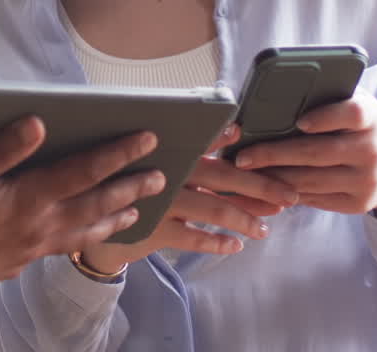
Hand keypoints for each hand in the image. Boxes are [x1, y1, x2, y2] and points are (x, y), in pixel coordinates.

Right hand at [0, 47, 165, 305]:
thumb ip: (0, 149)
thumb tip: (37, 123)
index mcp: (30, 198)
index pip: (85, 170)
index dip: (119, 152)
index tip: (147, 138)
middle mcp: (41, 224)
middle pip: (97, 203)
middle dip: (131, 187)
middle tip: (161, 176)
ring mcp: (35, 247)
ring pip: (87, 230)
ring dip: (115, 217)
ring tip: (138, 210)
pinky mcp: (24, 260)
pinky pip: (68, 247)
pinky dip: (88, 239)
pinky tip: (88, 237)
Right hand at [79, 124, 298, 273]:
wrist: (87, 216)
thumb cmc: (125, 178)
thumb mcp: (146, 153)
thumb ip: (183, 143)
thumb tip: (231, 130)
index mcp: (167, 149)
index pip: (202, 139)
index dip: (224, 137)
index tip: (246, 135)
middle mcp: (167, 172)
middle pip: (222, 178)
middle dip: (259, 187)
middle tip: (289, 196)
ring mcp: (162, 203)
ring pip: (214, 211)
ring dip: (244, 219)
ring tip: (265, 228)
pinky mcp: (156, 230)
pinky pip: (194, 239)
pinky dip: (216, 243)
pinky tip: (234, 246)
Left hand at [232, 89, 376, 221]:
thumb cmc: (362, 127)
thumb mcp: (356, 106)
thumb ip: (327, 99)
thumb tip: (274, 95)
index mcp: (372, 118)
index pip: (352, 114)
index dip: (325, 117)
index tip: (299, 122)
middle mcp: (372, 150)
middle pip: (318, 153)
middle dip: (275, 154)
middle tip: (243, 156)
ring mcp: (366, 181)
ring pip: (311, 180)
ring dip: (274, 177)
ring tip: (246, 172)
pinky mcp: (357, 204)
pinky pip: (315, 199)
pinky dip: (287, 193)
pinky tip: (265, 186)